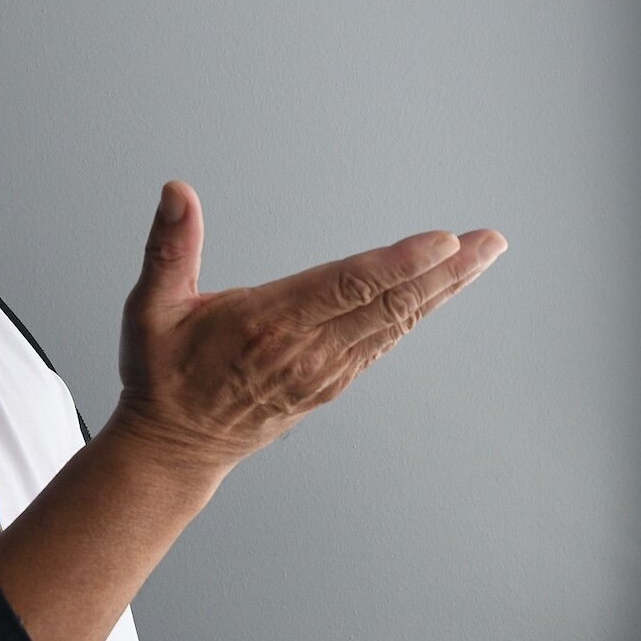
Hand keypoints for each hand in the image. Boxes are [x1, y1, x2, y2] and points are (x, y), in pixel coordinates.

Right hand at [111, 180, 505, 475]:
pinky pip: (383, 341)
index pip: (346, 287)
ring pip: (395, 324)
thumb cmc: (163, 375)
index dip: (399, 264)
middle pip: (390, 304)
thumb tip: (177, 192)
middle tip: (490, 241)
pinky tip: (438, 293)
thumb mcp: (149, 309)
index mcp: (268, 326)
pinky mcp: (331, 383)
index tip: (443, 241)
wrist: (173, 449)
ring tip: (479, 258)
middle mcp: (307, 352)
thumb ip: (168, 247)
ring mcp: (325, 372)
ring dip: (442, 290)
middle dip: (446, 271)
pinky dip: (416, 312)